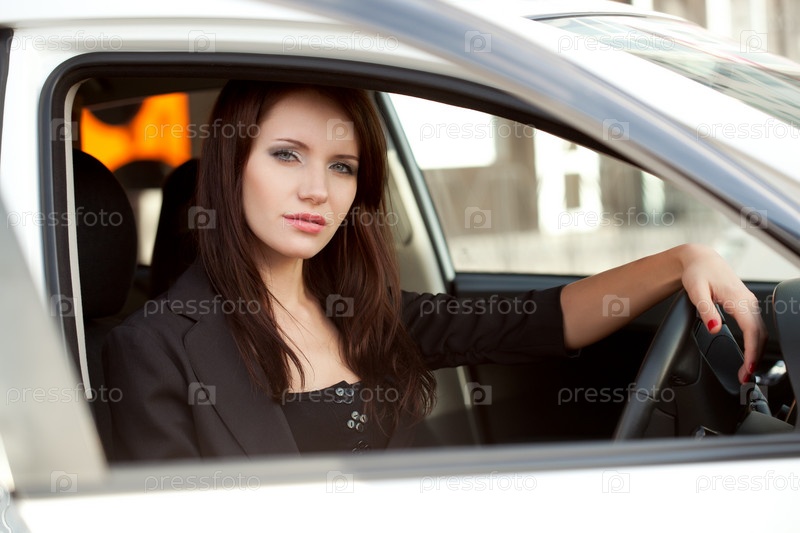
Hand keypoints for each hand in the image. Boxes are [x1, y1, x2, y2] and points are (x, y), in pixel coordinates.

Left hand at [678, 244, 767, 382]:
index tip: (746, 369)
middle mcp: (749, 302)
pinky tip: (748, 353)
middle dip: (754, 358)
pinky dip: (755, 343)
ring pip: (760, 332)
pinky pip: (756, 327)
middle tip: (744, 377)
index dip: (751, 353)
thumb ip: (706, 311)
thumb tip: (715, 328)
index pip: (752, 332)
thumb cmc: (697, 273)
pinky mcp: (747, 305)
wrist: (700, 260)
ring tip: (745, 370)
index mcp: (739, 299)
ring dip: (756, 352)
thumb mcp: (696, 291)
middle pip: (760, 335)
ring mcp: (750, 303)